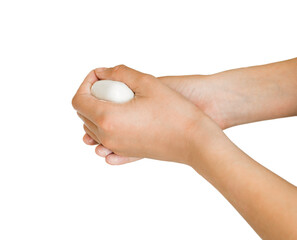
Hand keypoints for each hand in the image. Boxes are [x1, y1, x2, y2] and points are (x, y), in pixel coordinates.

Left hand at [72, 65, 220, 164]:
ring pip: (94, 128)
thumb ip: (119, 72)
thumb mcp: (147, 82)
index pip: (78, 100)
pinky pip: (107, 141)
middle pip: (84, 115)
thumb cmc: (175, 111)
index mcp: (107, 119)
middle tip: (109, 86)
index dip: (85, 84)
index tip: (99, 78)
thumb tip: (101, 72)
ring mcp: (117, 147)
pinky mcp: (128, 153)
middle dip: (90, 97)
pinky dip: (106, 128)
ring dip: (98, 111)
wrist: (195, 140)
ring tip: (117, 100)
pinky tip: (118, 119)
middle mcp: (108, 137)